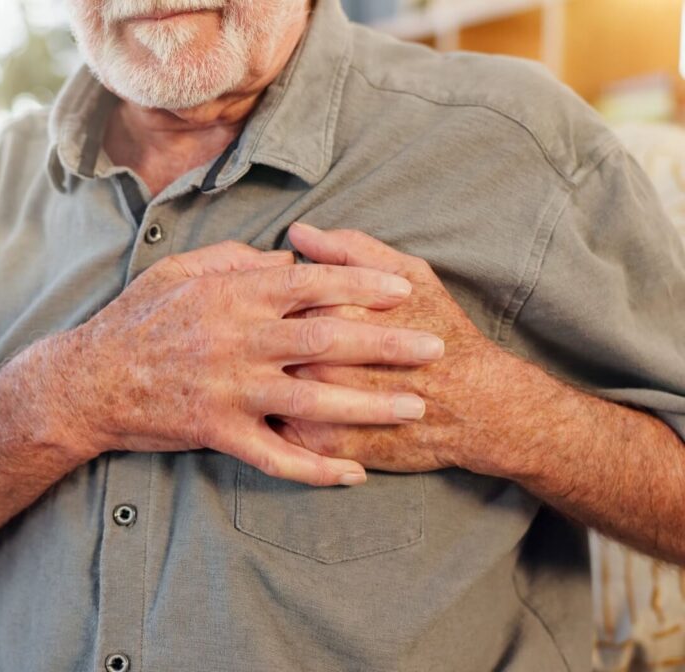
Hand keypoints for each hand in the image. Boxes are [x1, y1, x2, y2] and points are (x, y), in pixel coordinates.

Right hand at [53, 240, 446, 485]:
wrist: (88, 380)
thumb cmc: (136, 318)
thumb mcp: (179, 270)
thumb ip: (235, 259)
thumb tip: (286, 257)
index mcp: (231, 296)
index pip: (310, 284)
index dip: (362, 284)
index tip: (404, 288)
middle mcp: (237, 341)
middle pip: (326, 340)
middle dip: (385, 343)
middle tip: (434, 347)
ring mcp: (228, 390)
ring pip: (312, 400)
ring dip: (369, 405)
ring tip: (415, 406)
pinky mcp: (217, 431)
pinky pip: (274, 456)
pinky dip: (316, 468)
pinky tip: (353, 474)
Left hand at [277, 223, 523, 475]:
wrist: (479, 407)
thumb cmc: (443, 332)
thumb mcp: (409, 274)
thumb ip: (350, 250)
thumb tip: (298, 232)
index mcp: (336, 311)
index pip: (276, 297)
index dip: (268, 299)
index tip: (271, 302)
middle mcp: (321, 358)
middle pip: (265, 344)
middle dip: (258, 341)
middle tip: (263, 341)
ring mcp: (320, 404)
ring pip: (265, 387)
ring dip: (258, 379)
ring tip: (265, 370)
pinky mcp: (324, 442)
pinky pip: (277, 430)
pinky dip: (271, 417)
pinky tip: (277, 405)